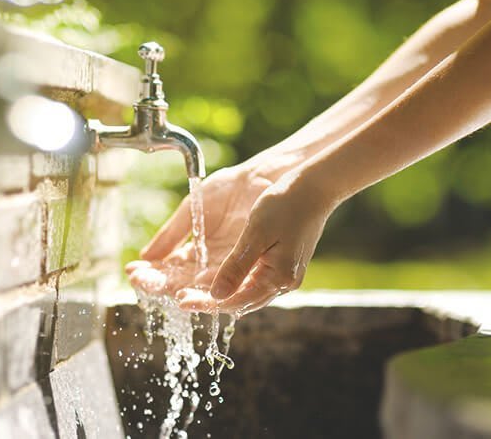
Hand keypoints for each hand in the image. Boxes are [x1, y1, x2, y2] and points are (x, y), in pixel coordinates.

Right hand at [125, 164, 275, 298]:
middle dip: (160, 284)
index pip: (167, 270)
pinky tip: (196, 288)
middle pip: (180, 283)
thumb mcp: (192, 211)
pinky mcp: (248, 267)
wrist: (260, 178)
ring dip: (184, 291)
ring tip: (169, 291)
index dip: (149, 273)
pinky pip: (229, 284)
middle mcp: (209, 266)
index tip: (132, 272)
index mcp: (194, 252)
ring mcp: (228, 268)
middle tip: (142, 283)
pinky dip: (213, 290)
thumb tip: (145, 257)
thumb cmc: (228, 190)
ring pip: (202, 288)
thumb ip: (171, 235)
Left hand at [177, 169, 333, 315]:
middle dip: (206, 300)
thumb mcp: (256, 234)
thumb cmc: (286, 204)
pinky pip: (249, 280)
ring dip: (215, 292)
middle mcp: (281, 283)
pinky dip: (228, 280)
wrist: (314, 188)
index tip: (180, 300)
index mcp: (277, 278)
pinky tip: (210, 276)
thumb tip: (215, 295)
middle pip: (237, 301)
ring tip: (186, 288)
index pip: (235, 301)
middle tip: (177, 296)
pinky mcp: (279, 264)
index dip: (206, 303)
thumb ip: (236, 266)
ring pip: (242, 292)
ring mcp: (282, 274)